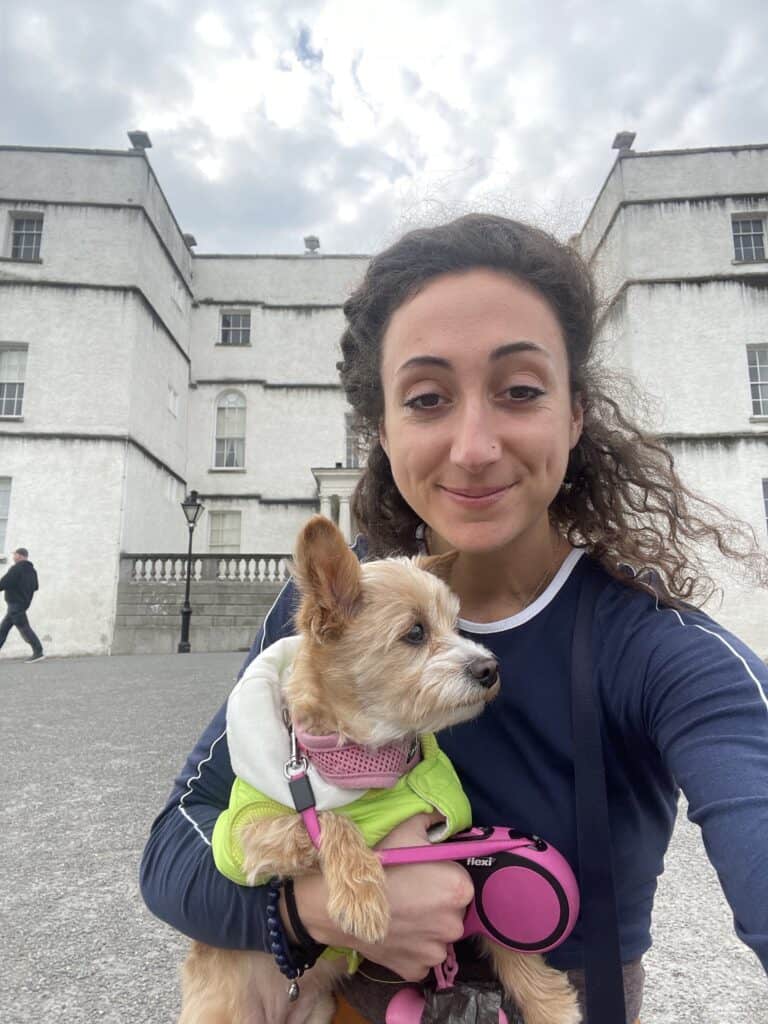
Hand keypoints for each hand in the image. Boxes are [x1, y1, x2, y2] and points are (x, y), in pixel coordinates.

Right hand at [290, 813, 473, 981]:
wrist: (343, 901)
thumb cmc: (379, 864)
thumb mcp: (407, 831)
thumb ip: (432, 822)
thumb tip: (443, 818)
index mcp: (460, 889)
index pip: (461, 885)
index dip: (443, 879)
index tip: (426, 876)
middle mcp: (455, 924)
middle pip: (452, 913)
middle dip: (436, 905)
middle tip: (411, 894)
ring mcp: (435, 952)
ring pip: (436, 937)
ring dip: (424, 929)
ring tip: (400, 913)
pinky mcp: (417, 970)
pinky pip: (419, 958)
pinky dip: (410, 949)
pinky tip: (394, 932)